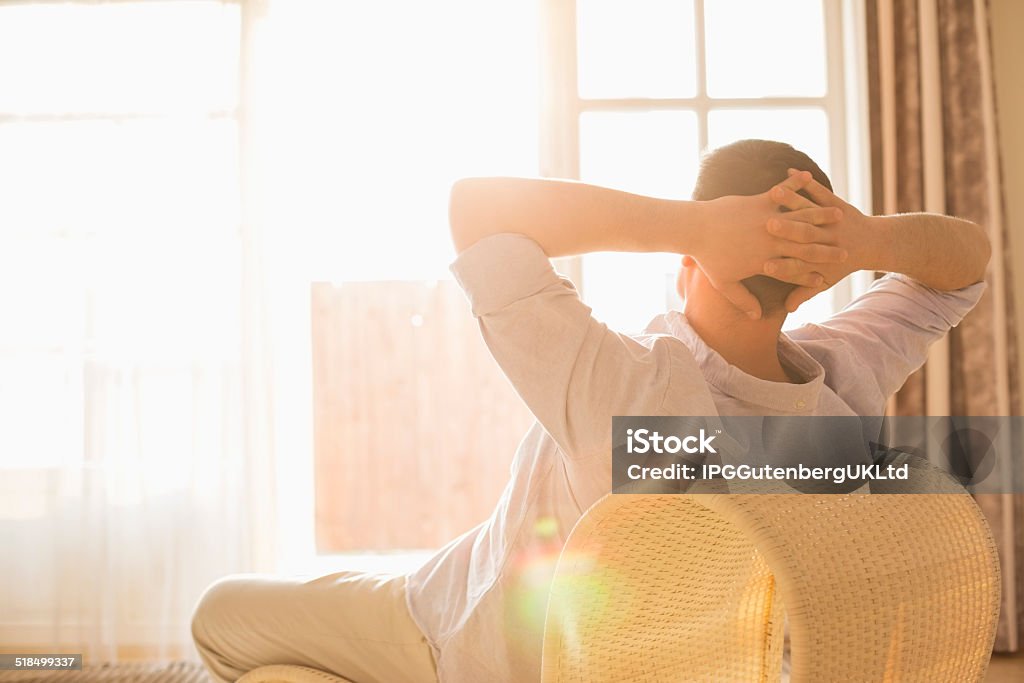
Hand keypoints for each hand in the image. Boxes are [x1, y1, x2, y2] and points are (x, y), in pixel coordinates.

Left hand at [692, 170, 847, 318]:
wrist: (694, 229)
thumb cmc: (708, 257)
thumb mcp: (724, 283)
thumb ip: (742, 300)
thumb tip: (756, 317)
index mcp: (765, 260)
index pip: (796, 270)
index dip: (813, 274)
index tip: (829, 278)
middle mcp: (771, 239)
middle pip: (806, 244)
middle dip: (828, 247)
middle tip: (847, 248)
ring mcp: (766, 218)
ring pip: (800, 217)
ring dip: (821, 214)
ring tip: (839, 214)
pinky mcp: (759, 201)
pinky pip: (781, 192)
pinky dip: (795, 184)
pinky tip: (808, 176)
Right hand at [763, 169, 878, 312]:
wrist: (874, 243)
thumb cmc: (841, 264)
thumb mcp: (824, 281)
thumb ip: (802, 293)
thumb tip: (788, 310)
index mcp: (817, 260)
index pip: (795, 265)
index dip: (781, 266)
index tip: (764, 264)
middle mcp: (824, 239)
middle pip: (801, 235)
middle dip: (785, 229)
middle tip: (767, 225)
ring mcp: (830, 221)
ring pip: (809, 210)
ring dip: (793, 201)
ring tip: (776, 193)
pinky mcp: (834, 203)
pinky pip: (818, 191)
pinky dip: (805, 181)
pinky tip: (790, 172)